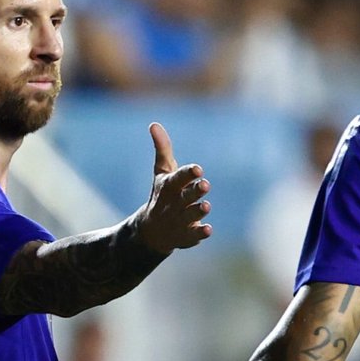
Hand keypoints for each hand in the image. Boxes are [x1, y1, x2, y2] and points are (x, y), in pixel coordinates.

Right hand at [134, 123, 212, 254]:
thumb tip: (154, 124)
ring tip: (206, 206)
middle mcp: (174, 204)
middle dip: (195, 192)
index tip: (198, 169)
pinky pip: (193, 236)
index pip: (178, 178)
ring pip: (189, 216)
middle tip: (206, 185)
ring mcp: (179, 221)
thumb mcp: (162, 172)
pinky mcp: (186, 236)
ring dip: (197, 211)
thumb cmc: (162, 195)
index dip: (187, 174)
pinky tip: (208, 230)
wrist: (151, 231)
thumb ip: (163, 149)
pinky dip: (199, 234)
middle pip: (185, 197)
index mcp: (169, 187)